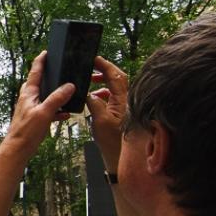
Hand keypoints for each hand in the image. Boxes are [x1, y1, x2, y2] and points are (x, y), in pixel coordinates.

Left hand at [4, 51, 75, 158]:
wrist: (18, 149)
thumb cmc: (26, 131)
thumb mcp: (44, 112)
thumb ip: (57, 98)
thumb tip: (69, 86)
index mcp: (29, 93)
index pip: (35, 72)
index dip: (41, 61)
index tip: (46, 52)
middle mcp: (29, 99)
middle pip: (39, 82)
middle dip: (48, 76)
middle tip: (58, 70)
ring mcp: (32, 108)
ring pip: (45, 97)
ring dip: (56, 94)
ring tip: (67, 92)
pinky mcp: (35, 119)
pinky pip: (49, 110)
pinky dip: (57, 110)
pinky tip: (65, 114)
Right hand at [86, 56, 128, 171]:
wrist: (119, 156)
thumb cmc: (112, 141)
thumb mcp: (99, 120)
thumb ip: (94, 102)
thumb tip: (88, 92)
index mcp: (123, 100)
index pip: (115, 76)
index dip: (104, 65)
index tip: (94, 59)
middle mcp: (127, 100)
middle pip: (118, 77)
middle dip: (104, 70)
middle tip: (91, 67)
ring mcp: (125, 106)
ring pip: (116, 86)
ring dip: (103, 81)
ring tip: (90, 81)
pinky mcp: (122, 111)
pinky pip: (114, 95)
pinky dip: (104, 92)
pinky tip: (95, 97)